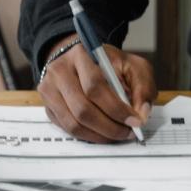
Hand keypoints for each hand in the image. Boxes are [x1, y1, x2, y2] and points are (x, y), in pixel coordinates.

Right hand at [38, 33, 156, 142]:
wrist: (81, 59)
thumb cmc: (109, 63)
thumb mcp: (132, 66)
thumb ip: (142, 87)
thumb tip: (141, 113)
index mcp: (80, 54)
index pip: (95, 86)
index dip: (116, 108)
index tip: (134, 121)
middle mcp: (59, 71)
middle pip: (82, 108)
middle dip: (109, 126)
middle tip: (128, 133)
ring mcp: (49, 90)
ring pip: (73, 123)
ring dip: (99, 135)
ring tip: (118, 135)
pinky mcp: (48, 106)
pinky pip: (67, 129)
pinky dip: (88, 136)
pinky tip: (103, 134)